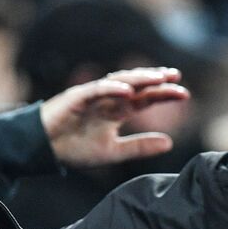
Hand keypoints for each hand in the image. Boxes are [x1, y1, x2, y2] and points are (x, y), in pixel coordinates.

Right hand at [40, 67, 188, 166]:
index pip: (145, 99)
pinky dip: (111, 88)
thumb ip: (139, 146)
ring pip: (119, 81)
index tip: (184, 94)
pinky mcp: (76, 97)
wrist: (43, 149)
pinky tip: (127, 89)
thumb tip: (170, 143)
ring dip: (139, 78)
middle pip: (136, 86)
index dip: (163, 95)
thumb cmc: (74, 148)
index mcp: (116, 111)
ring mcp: (93, 96)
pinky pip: (96, 90)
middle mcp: (108, 99)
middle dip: (155, 80)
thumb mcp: (113, 151)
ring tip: (158, 77)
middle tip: (176, 77)